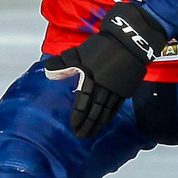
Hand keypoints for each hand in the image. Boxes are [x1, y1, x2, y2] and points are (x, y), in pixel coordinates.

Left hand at [45, 1, 167, 139]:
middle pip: (95, 110)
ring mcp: (116, 89)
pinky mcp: (126, 89)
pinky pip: (116, 107)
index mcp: (91, 77)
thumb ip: (63, 63)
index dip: (78, 115)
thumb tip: (48, 72)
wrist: (129, 41)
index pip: (83, 101)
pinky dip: (109, 116)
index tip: (73, 126)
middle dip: (88, 124)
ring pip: (106, 110)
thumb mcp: (79, 51)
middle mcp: (104, 86)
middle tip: (81, 136)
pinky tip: (104, 122)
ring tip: (91, 133)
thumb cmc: (101, 46)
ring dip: (98, 124)